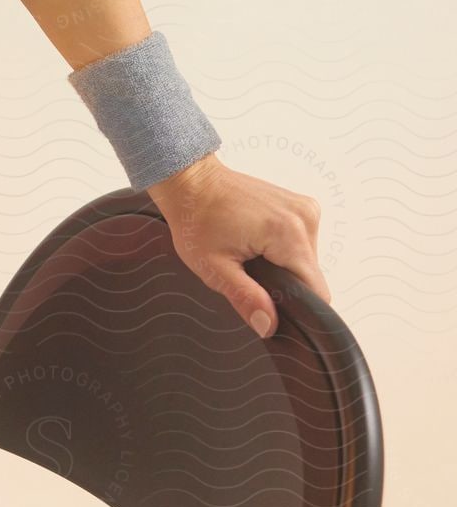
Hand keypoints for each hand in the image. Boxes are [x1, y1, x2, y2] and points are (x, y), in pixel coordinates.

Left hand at [147, 153, 331, 337]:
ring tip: (249, 253)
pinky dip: (282, 249)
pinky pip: (302, 242)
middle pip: (310, 276)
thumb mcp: (213, 267)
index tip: (269, 304)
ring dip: (282, 266)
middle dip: (283, 283)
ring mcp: (305, 207)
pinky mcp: (300, 204)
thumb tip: (270, 326)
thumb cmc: (195, 217)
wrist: (190, 181)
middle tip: (248, 272)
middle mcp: (304, 217)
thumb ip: (246, 299)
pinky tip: (256, 242)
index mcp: (288, 232)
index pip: (315, 291)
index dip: (295, 307)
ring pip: (306, 261)